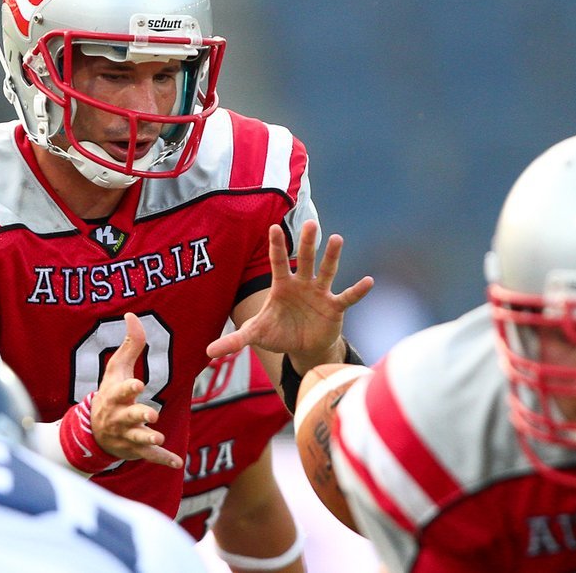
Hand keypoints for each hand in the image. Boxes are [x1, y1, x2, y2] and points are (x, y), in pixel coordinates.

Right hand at [91, 313, 183, 468]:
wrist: (94, 430)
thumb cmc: (110, 393)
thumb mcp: (116, 369)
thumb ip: (130, 344)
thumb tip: (132, 315)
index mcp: (115, 396)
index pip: (121, 391)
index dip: (129, 388)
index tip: (139, 384)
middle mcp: (119, 417)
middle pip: (129, 417)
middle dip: (139, 416)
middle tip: (151, 415)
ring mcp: (127, 435)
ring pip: (137, 439)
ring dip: (148, 439)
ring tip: (159, 437)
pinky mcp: (135, 450)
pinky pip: (149, 457)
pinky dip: (162, 460)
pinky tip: (177, 462)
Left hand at [207, 220, 372, 366]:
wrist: (302, 347)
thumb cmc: (278, 333)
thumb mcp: (256, 335)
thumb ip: (235, 341)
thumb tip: (207, 352)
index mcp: (282, 286)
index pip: (278, 262)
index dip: (276, 247)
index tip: (273, 227)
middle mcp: (302, 284)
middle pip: (305, 260)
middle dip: (307, 243)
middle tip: (310, 224)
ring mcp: (320, 294)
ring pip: (327, 271)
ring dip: (332, 257)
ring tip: (337, 239)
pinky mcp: (334, 307)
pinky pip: (346, 297)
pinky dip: (357, 291)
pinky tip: (368, 281)